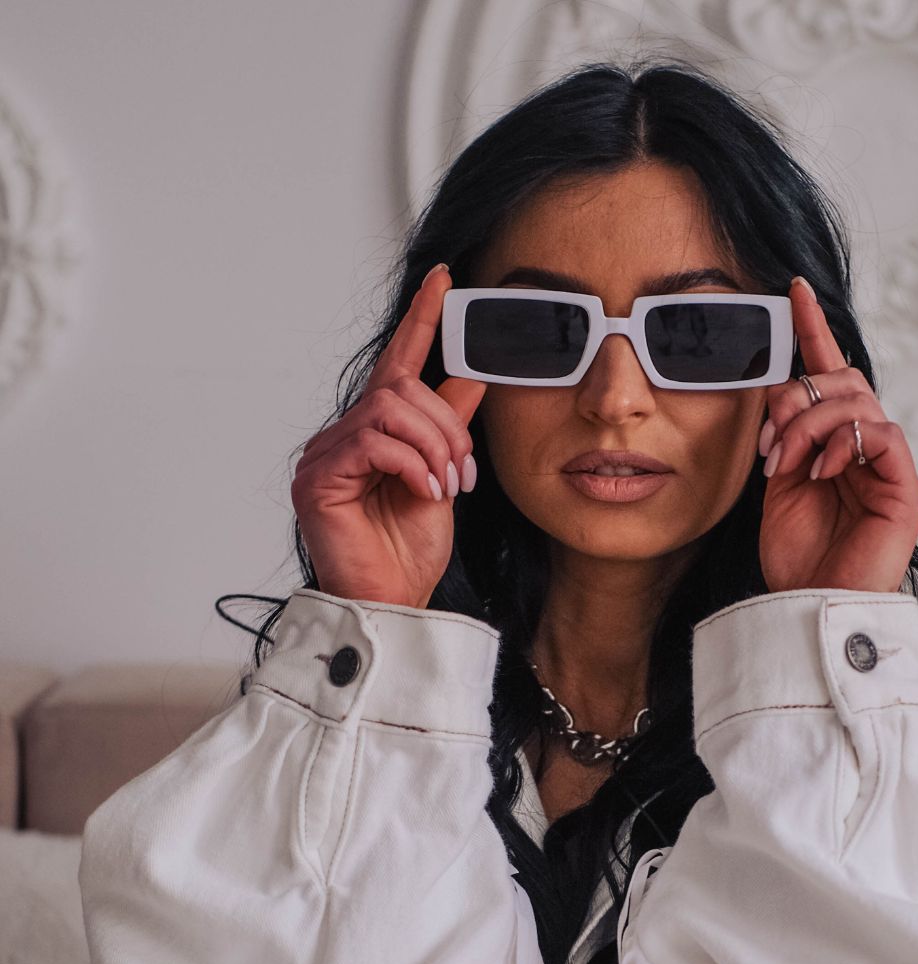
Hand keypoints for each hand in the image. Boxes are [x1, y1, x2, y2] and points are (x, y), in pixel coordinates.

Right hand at [290, 264, 485, 607]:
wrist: (395, 602)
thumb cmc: (408, 550)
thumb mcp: (444, 476)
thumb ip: (449, 426)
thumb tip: (472, 376)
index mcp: (375, 433)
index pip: (398, 364)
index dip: (421, 320)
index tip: (445, 280)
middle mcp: (343, 437)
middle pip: (400, 388)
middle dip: (445, 425)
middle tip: (462, 471)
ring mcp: (325, 456)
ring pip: (388, 409)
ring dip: (432, 445)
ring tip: (445, 485)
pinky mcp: (317, 480)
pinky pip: (373, 442)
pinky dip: (411, 464)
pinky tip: (424, 492)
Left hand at [757, 278, 917, 593]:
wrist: (809, 611)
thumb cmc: (796, 559)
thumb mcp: (778, 486)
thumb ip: (784, 438)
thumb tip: (782, 390)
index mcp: (835, 445)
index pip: (829, 375)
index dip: (814, 331)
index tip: (794, 291)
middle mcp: (864, 449)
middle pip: (843, 379)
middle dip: (798, 397)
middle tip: (771, 444)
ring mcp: (887, 467)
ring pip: (858, 399)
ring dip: (810, 423)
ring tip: (788, 463)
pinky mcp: (904, 488)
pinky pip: (881, 432)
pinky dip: (844, 442)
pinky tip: (822, 470)